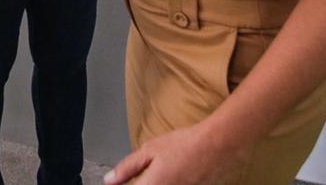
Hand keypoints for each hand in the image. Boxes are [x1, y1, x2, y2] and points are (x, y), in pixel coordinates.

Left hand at [104, 123, 235, 184]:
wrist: (216, 146)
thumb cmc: (184, 145)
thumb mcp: (149, 150)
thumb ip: (127, 168)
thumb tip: (109, 180)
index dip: (125, 184)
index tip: (121, 181)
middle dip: (143, 182)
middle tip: (147, 173)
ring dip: (156, 182)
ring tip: (161, 172)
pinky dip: (168, 183)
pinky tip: (172, 175)